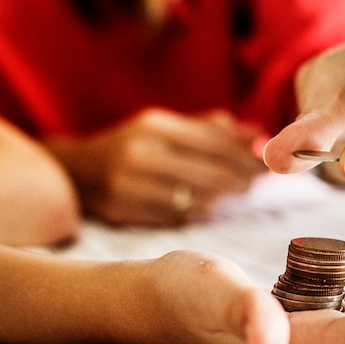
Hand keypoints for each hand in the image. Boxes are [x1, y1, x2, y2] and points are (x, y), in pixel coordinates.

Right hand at [47, 107, 267, 225]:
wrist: (75, 171)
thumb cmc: (130, 145)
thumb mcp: (163, 126)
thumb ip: (209, 129)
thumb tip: (257, 132)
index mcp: (154, 127)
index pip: (213, 142)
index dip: (246, 154)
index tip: (269, 160)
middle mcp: (140, 154)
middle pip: (209, 173)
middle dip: (242, 177)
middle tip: (262, 180)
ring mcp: (129, 186)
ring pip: (194, 199)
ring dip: (223, 198)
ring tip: (240, 191)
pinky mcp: (123, 211)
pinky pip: (174, 217)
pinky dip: (198, 212)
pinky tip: (210, 206)